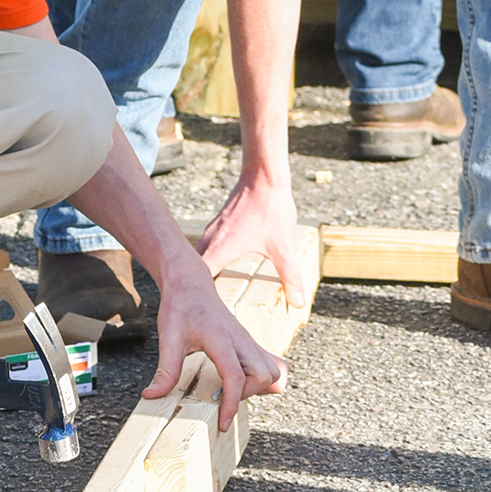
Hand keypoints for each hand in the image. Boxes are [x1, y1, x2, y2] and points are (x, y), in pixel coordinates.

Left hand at [142, 255, 287, 429]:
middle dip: (247, 394)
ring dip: (258, 387)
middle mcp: (241, 339)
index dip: (231, 404)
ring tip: (233, 390)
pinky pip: (271, 364)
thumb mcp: (168, 338)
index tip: (222, 423)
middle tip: (221, 397)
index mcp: (221, 338)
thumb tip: (151, 396)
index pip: (235, 376)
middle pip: (264, 375)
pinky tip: (243, 382)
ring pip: (274, 370)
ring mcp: (248, 340)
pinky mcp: (250, 342)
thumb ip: (165, 370)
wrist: (190, 283)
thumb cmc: (180, 307)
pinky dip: (263, 379)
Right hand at [196, 176, 304, 307]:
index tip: (200, 315)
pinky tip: (220, 270)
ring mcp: (212, 231)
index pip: (197, 281)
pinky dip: (208, 261)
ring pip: (197, 258)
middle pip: (192, 271)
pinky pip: (205, 248)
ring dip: (200, 275)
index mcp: (220, 249)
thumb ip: (290, 277)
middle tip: (201, 312)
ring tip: (208, 296)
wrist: (264, 176)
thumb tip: (298, 303)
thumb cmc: (271, 209)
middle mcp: (210, 240)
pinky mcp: (219, 225)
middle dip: (195, 291)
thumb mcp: (283, 248)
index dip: (196, 300)